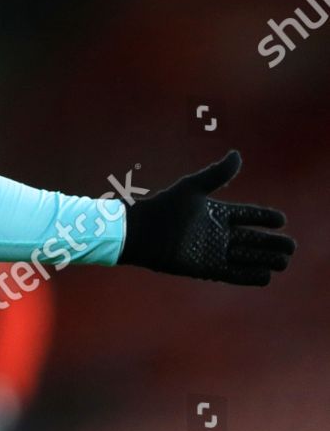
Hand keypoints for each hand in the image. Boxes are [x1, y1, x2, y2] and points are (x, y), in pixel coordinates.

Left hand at [118, 151, 293, 285]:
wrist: (140, 232)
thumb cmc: (163, 207)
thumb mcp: (192, 188)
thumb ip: (217, 174)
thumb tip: (237, 154)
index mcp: (218, 212)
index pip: (249, 215)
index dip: (266, 217)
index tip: (281, 219)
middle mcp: (218, 233)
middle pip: (254, 239)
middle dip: (273, 243)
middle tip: (289, 246)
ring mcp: (214, 251)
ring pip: (247, 257)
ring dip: (266, 260)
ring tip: (283, 261)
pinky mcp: (206, 268)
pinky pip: (233, 274)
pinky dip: (249, 276)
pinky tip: (266, 276)